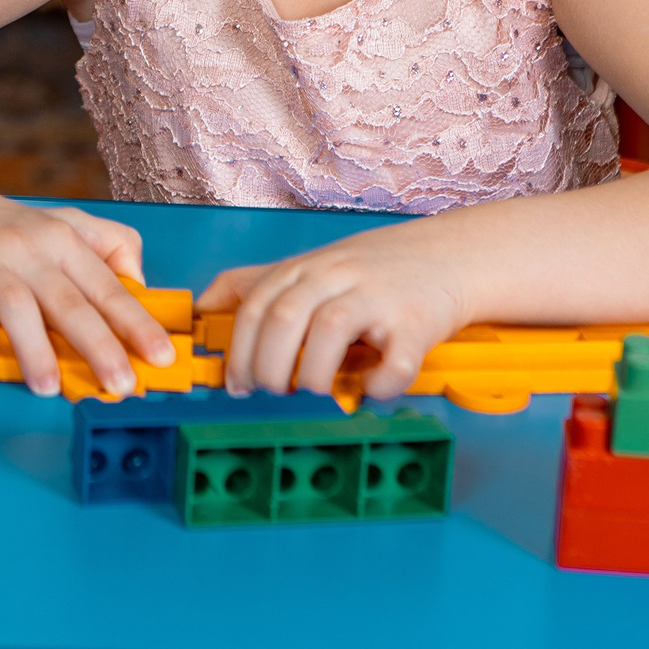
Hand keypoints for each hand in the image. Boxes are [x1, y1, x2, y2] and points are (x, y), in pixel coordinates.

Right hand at [0, 173, 174, 396]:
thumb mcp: (57, 221)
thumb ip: (105, 245)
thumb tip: (140, 284)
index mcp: (60, 238)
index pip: (106, 286)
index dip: (136, 323)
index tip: (161, 356)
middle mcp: (25, 247)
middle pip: (68, 300)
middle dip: (99, 344)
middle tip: (120, 384)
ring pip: (15, 304)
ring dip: (34, 349)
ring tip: (50, 388)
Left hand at [198, 226, 472, 400]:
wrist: (448, 256)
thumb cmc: (369, 271)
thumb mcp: (306, 267)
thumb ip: (255, 285)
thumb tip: (201, 307)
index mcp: (304, 268)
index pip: (254, 307)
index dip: (237, 352)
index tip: (236, 385)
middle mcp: (336, 277)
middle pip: (284, 317)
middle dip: (266, 366)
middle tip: (272, 392)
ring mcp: (378, 298)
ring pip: (330, 332)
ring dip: (311, 375)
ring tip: (310, 392)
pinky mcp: (417, 323)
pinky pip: (394, 361)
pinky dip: (376, 385)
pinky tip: (366, 391)